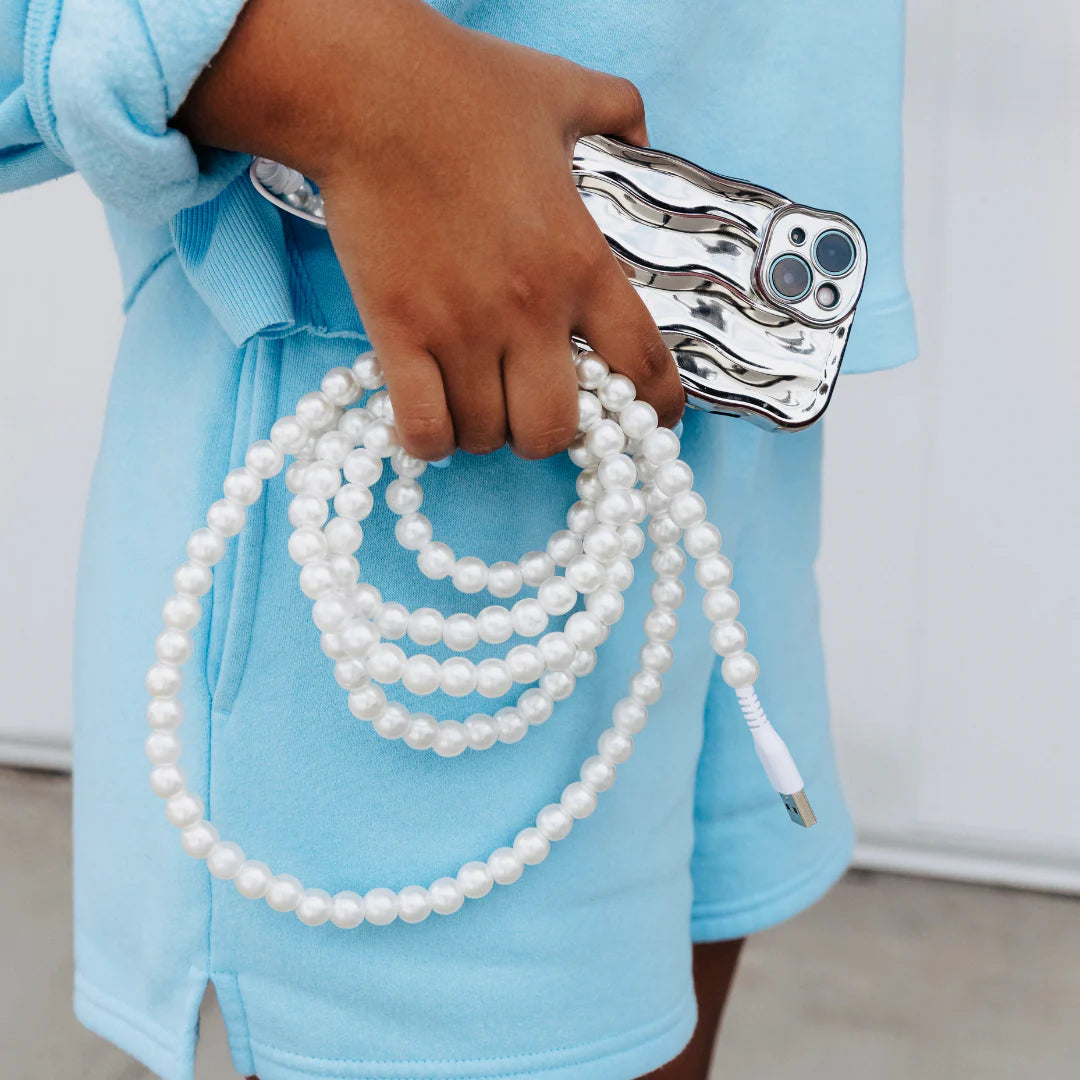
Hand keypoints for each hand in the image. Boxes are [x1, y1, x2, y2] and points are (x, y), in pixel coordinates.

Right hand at [175, 0, 683, 459]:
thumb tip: (640, 135)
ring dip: (483, 431)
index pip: (642, 366)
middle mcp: (530, 309)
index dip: (655, 412)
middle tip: (530, 408)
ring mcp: (461, 328)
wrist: (368, 91)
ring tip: (472, 401)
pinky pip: (424, 429)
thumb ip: (619, 116)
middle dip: (548, 435)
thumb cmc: (464, 91)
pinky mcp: (399, 334)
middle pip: (556, 431)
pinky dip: (429, 440)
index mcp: (581, 261)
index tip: (651, 424)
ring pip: (487, 436)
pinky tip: (428, 416)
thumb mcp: (565, 92)